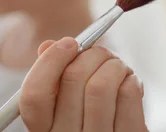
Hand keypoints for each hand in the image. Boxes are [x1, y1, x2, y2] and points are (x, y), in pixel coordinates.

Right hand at [19, 37, 146, 131]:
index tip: (69, 43)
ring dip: (115, 65)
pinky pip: (128, 94)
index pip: (34, 95)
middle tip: (103, 53)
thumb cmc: (91, 119)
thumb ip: (54, 77)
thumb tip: (48, 46)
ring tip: (119, 69)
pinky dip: (132, 79)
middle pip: (73, 77)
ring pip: (102, 85)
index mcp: (44, 130)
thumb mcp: (66, 105)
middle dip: (93, 53)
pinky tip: (129, 84)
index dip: (50, 61)